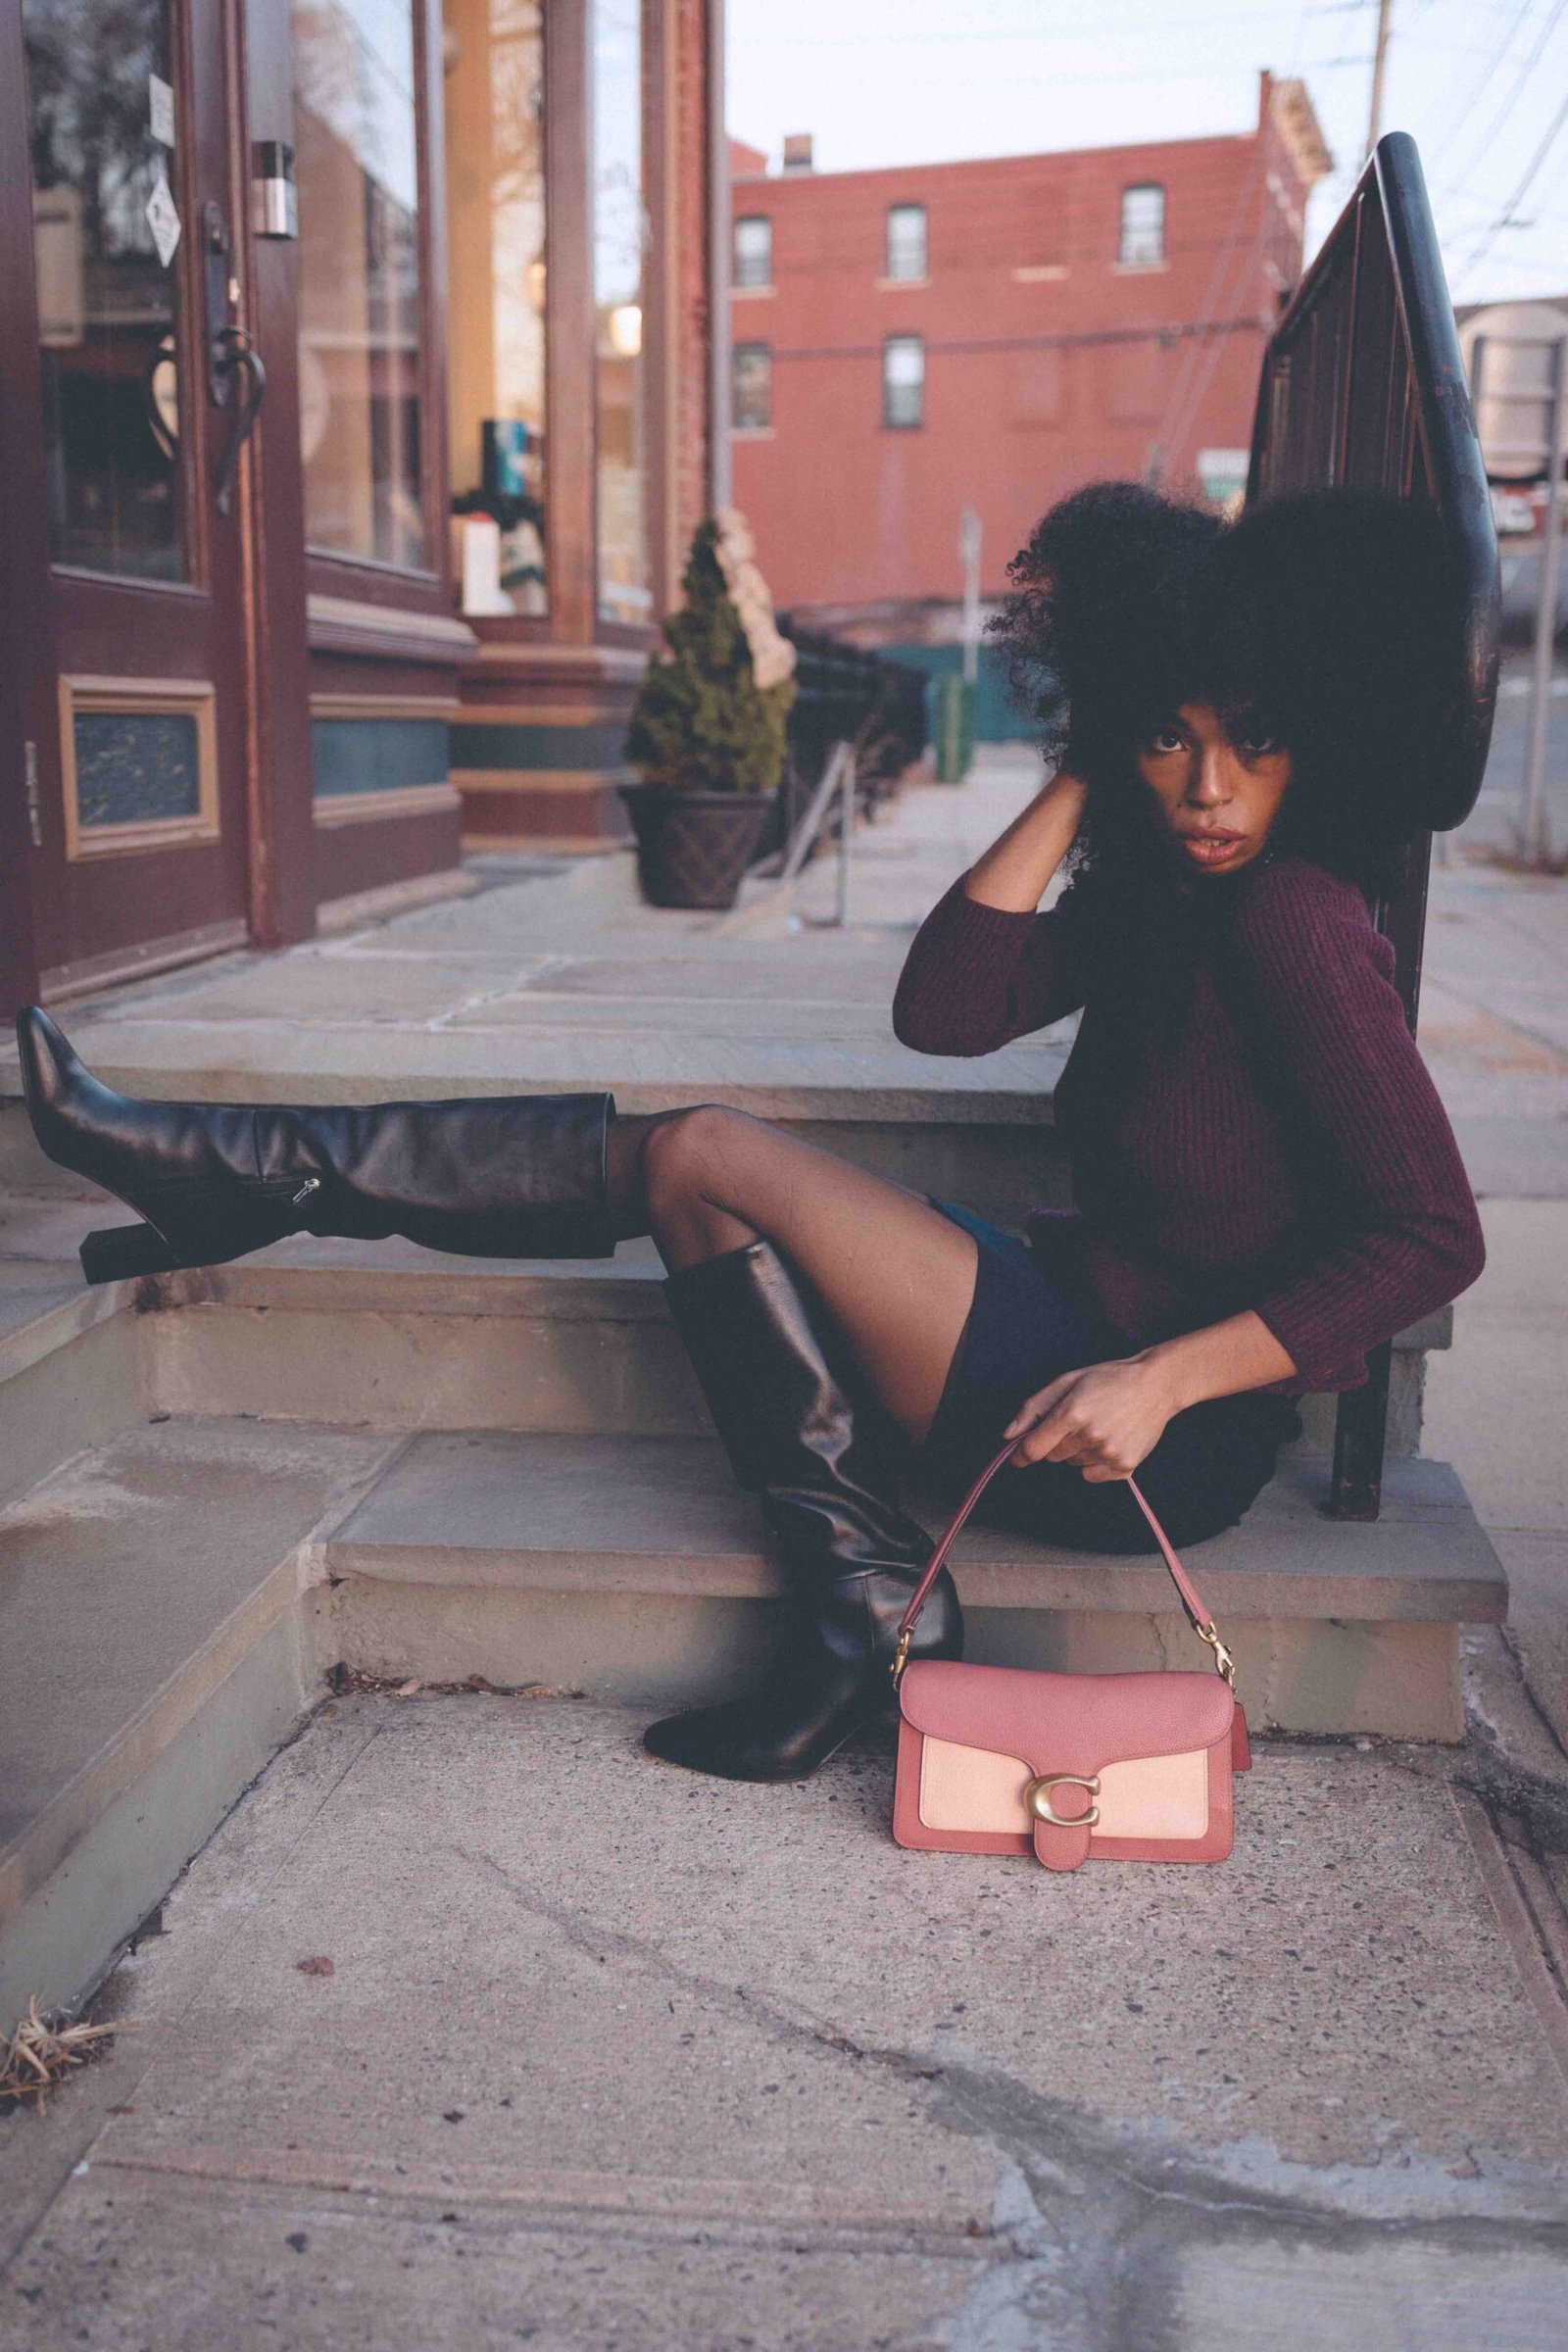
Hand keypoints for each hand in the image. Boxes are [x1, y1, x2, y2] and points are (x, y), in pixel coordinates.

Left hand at [1003, 1354, 1178, 1481]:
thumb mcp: (1066, 1381)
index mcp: (1071, 1413)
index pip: (1034, 1448)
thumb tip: (1008, 1435)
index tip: (1016, 1457)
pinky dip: (1096, 1464)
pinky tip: (1111, 1440)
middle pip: (1053, 1456)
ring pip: (1074, 1464)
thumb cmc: (1108, 1379)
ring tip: (1100, 1425)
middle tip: (1078, 1420)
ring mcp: (1109, 1453)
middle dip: (1057, 1441)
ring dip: (1079, 1450)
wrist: (1156, 1385)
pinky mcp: (1125, 1466)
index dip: (1020, 1454)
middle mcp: (1090, 1435)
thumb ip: (1034, 1408)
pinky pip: (1093, 1475)